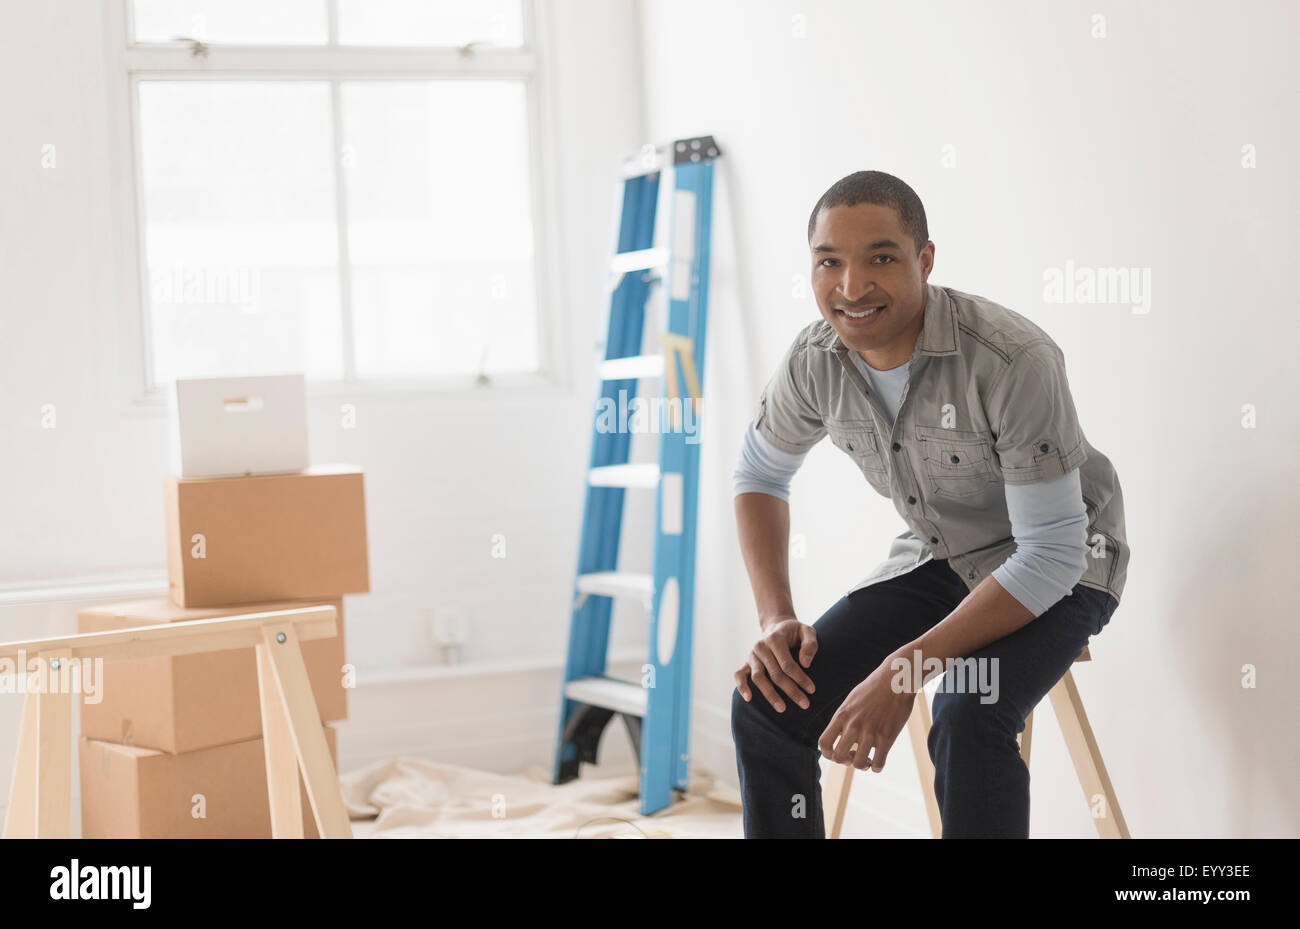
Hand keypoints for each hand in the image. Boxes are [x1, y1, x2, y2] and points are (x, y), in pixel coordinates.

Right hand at [734, 615, 817, 711]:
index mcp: (775, 639)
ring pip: (758, 678)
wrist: (776, 627)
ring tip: (782, 709)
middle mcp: (760, 646)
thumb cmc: (794, 632)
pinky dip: (742, 687)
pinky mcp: (746, 662)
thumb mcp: (807, 631)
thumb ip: (810, 644)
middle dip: (791, 690)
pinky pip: (739, 675)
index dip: (800, 678)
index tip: (812, 690)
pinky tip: (749, 699)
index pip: (787, 664)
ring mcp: (752, 655)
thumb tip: (805, 664)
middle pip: (775, 674)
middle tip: (805, 704)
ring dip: (770, 695)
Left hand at [818, 655, 915, 771]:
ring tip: (867, 759)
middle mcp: (853, 725)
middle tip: (854, 756)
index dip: (828, 753)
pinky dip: (877, 767)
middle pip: (838, 757)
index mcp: (842, 716)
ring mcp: (870, 732)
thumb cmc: (874, 688)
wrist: (896, 679)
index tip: (838, 751)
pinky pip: (878, 763)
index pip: (824, 743)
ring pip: (859, 764)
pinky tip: (879, 760)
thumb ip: (844, 718)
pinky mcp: (887, 736)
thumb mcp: (852, 700)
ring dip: (862, 766)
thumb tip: (839, 733)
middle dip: (845, 761)